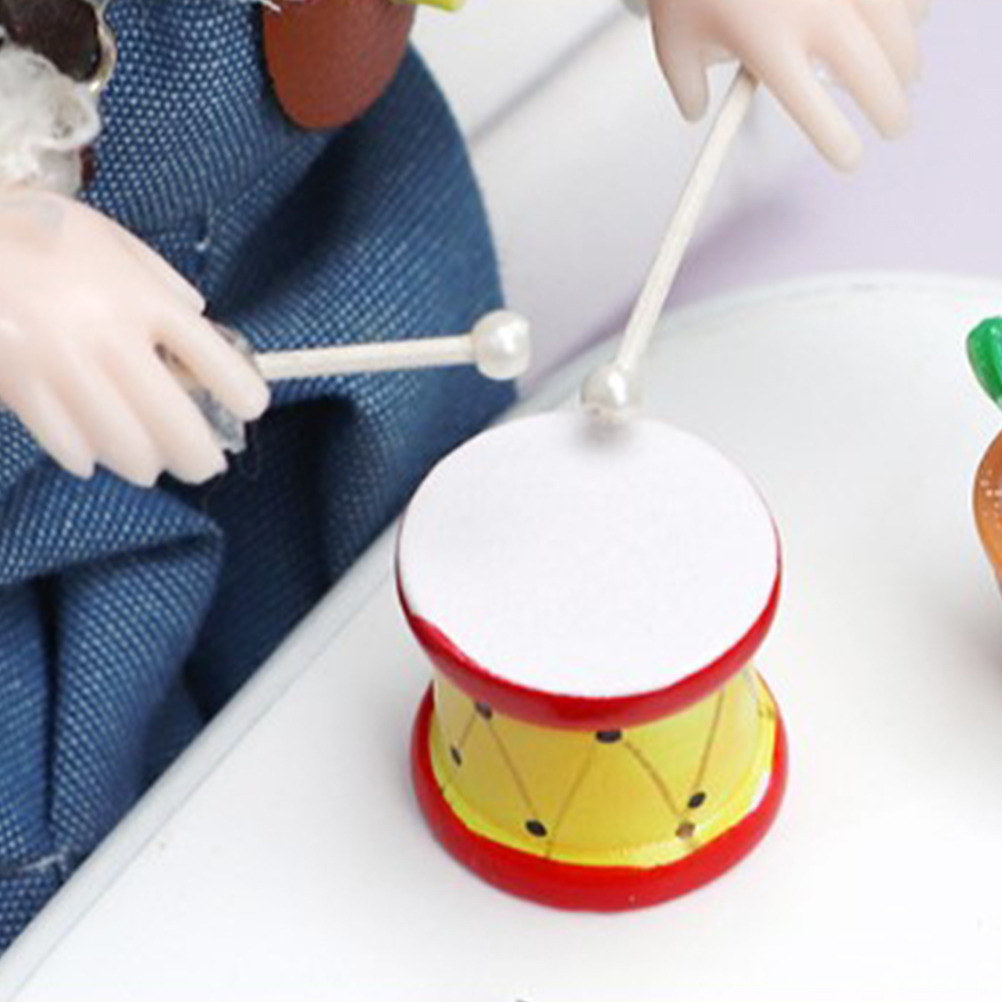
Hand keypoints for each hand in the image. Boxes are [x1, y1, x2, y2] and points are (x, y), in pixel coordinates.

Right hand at [0, 189, 269, 485]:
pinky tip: (93, 457)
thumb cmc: (36, 230)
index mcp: (140, 297)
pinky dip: (86, 456)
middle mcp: (108, 335)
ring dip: (145, 463)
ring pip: (124, 443)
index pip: (211, 356)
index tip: (252, 409)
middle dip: (198, 454)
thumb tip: (198, 315)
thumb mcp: (108, 237)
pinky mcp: (19, 386)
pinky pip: (68, 443)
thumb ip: (158, 280)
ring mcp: (61, 364)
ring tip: (150, 466)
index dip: (241, 390)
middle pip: (174, 418)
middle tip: (207, 465)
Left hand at [648, 0, 926, 169]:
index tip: (849, 159)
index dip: (838, 143)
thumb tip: (696, 112)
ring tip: (904, 79)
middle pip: (872, 76)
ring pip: (900, 29)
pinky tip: (907, 23)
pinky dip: (911, 10)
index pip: (814, 113)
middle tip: (894, 127)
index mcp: (767, 43)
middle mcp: (813, 9)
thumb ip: (686, 85)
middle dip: (891, 111)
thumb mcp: (673, 36)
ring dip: (907, 62)